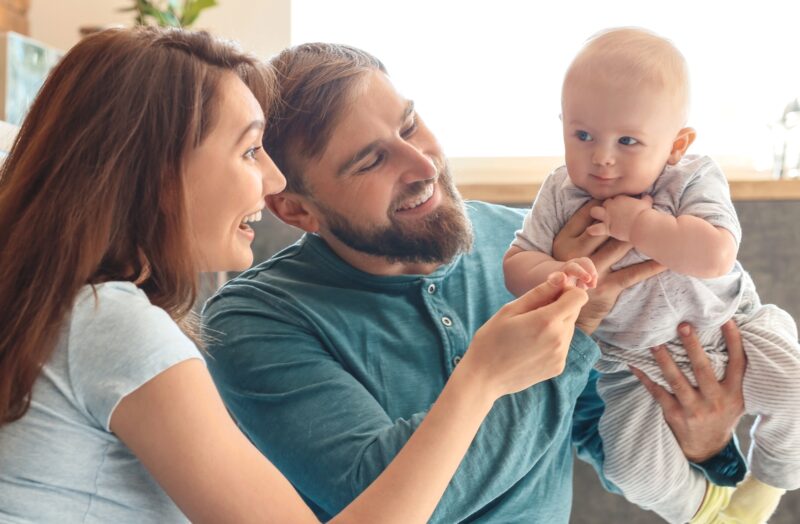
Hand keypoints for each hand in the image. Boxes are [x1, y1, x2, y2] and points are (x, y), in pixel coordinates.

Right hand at [463, 272, 587, 398]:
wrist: (484, 377)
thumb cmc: (491, 340)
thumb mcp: (510, 310)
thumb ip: (539, 292)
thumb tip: (561, 277)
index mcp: (547, 321)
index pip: (578, 296)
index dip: (566, 290)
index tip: (550, 293)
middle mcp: (560, 339)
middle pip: (574, 311)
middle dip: (559, 306)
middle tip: (532, 313)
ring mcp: (560, 355)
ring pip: (569, 328)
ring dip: (556, 324)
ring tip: (529, 332)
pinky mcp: (558, 367)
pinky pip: (563, 345)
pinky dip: (552, 340)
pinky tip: (531, 346)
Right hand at [552, 200, 665, 333]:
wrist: (565, 303)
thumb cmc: (570, 268)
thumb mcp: (564, 246)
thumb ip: (578, 226)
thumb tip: (600, 202)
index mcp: (565, 241)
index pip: (587, 215)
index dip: (607, 204)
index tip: (624, 196)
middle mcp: (577, 255)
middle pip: (607, 230)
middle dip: (628, 215)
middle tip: (648, 201)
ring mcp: (593, 272)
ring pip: (620, 247)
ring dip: (641, 235)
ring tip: (659, 223)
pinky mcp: (607, 286)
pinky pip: (632, 274)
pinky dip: (650, 266)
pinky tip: (665, 259)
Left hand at [587, 195, 653, 241]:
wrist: (642, 224)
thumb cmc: (646, 214)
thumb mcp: (646, 203)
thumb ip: (645, 199)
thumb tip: (647, 197)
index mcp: (620, 198)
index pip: (613, 198)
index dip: (615, 203)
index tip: (619, 208)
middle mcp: (612, 205)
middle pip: (603, 203)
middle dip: (605, 207)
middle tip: (610, 214)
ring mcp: (608, 216)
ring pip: (594, 211)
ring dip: (596, 214)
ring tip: (599, 219)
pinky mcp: (607, 227)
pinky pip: (595, 228)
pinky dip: (592, 229)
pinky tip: (591, 230)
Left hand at [630, 321, 745, 461]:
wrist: (708, 448)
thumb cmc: (721, 413)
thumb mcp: (735, 397)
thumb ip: (731, 375)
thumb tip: (721, 338)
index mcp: (734, 393)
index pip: (738, 364)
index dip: (734, 342)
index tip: (726, 320)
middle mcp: (715, 400)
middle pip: (703, 369)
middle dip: (692, 347)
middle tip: (683, 325)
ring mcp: (694, 409)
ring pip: (677, 381)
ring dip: (664, 360)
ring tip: (654, 343)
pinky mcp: (675, 415)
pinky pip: (657, 393)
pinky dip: (645, 377)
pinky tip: (634, 364)